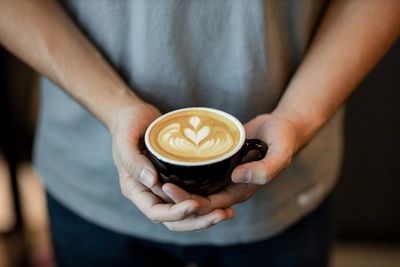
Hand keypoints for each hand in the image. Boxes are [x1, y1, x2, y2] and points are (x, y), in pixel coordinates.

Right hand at [111, 102, 233, 230]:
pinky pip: (191, 196)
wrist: (134, 115)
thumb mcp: (125, 139)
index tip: (195, 204)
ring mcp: (163, 188)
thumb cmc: (127, 124)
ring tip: (228, 213)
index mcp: (135, 189)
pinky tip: (225, 201)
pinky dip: (206, 202)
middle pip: (174, 219)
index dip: (175, 213)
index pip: (155, 212)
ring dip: (205, 216)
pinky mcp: (176, 179)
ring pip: (185, 212)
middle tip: (222, 214)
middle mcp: (150, 193)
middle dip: (197, 221)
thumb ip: (133, 161)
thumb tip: (150, 181)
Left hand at [163, 113, 299, 223]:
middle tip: (155, 183)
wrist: (283, 127)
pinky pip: (199, 169)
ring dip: (177, 185)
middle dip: (176, 195)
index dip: (188, 201)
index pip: (209, 204)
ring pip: (195, 186)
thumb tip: (236, 177)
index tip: (168, 188)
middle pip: (197, 198)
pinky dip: (184, 169)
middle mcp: (229, 186)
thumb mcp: (280, 154)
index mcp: (241, 190)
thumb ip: (264, 169)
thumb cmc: (283, 140)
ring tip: (155, 175)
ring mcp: (223, 174)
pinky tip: (168, 159)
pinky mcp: (219, 161)